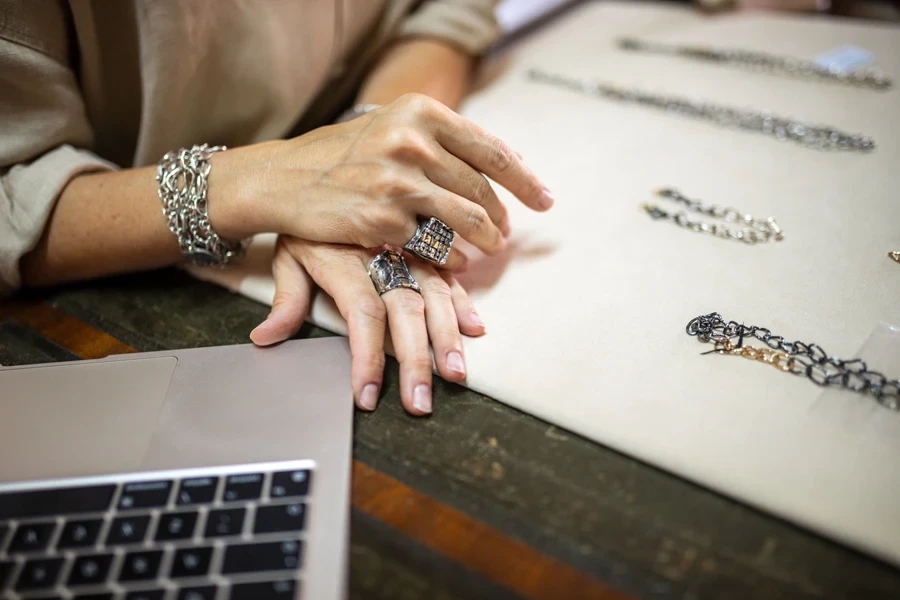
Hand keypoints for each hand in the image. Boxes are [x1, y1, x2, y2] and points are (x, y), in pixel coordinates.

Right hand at [209, 94, 552, 268]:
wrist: (285, 178)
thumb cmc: (342, 155)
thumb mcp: (392, 127)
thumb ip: (444, 141)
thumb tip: (505, 159)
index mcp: (420, 113)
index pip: (490, 149)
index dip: (524, 179)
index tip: (544, 199)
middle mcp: (412, 142)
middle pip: (481, 187)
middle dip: (503, 216)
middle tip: (509, 234)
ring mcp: (398, 182)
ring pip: (466, 218)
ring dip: (486, 239)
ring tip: (492, 249)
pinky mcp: (384, 219)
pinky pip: (435, 244)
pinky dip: (452, 257)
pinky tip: (456, 261)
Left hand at [249, 236, 484, 414]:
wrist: (325, 167)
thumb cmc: (306, 220)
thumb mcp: (288, 253)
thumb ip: (286, 298)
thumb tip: (265, 337)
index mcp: (345, 262)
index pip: (361, 316)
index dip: (367, 358)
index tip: (368, 396)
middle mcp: (381, 256)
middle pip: (404, 312)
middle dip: (415, 361)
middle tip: (421, 401)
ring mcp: (408, 249)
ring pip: (434, 296)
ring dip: (446, 338)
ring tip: (455, 373)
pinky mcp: (425, 243)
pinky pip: (449, 273)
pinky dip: (463, 301)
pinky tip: (473, 328)